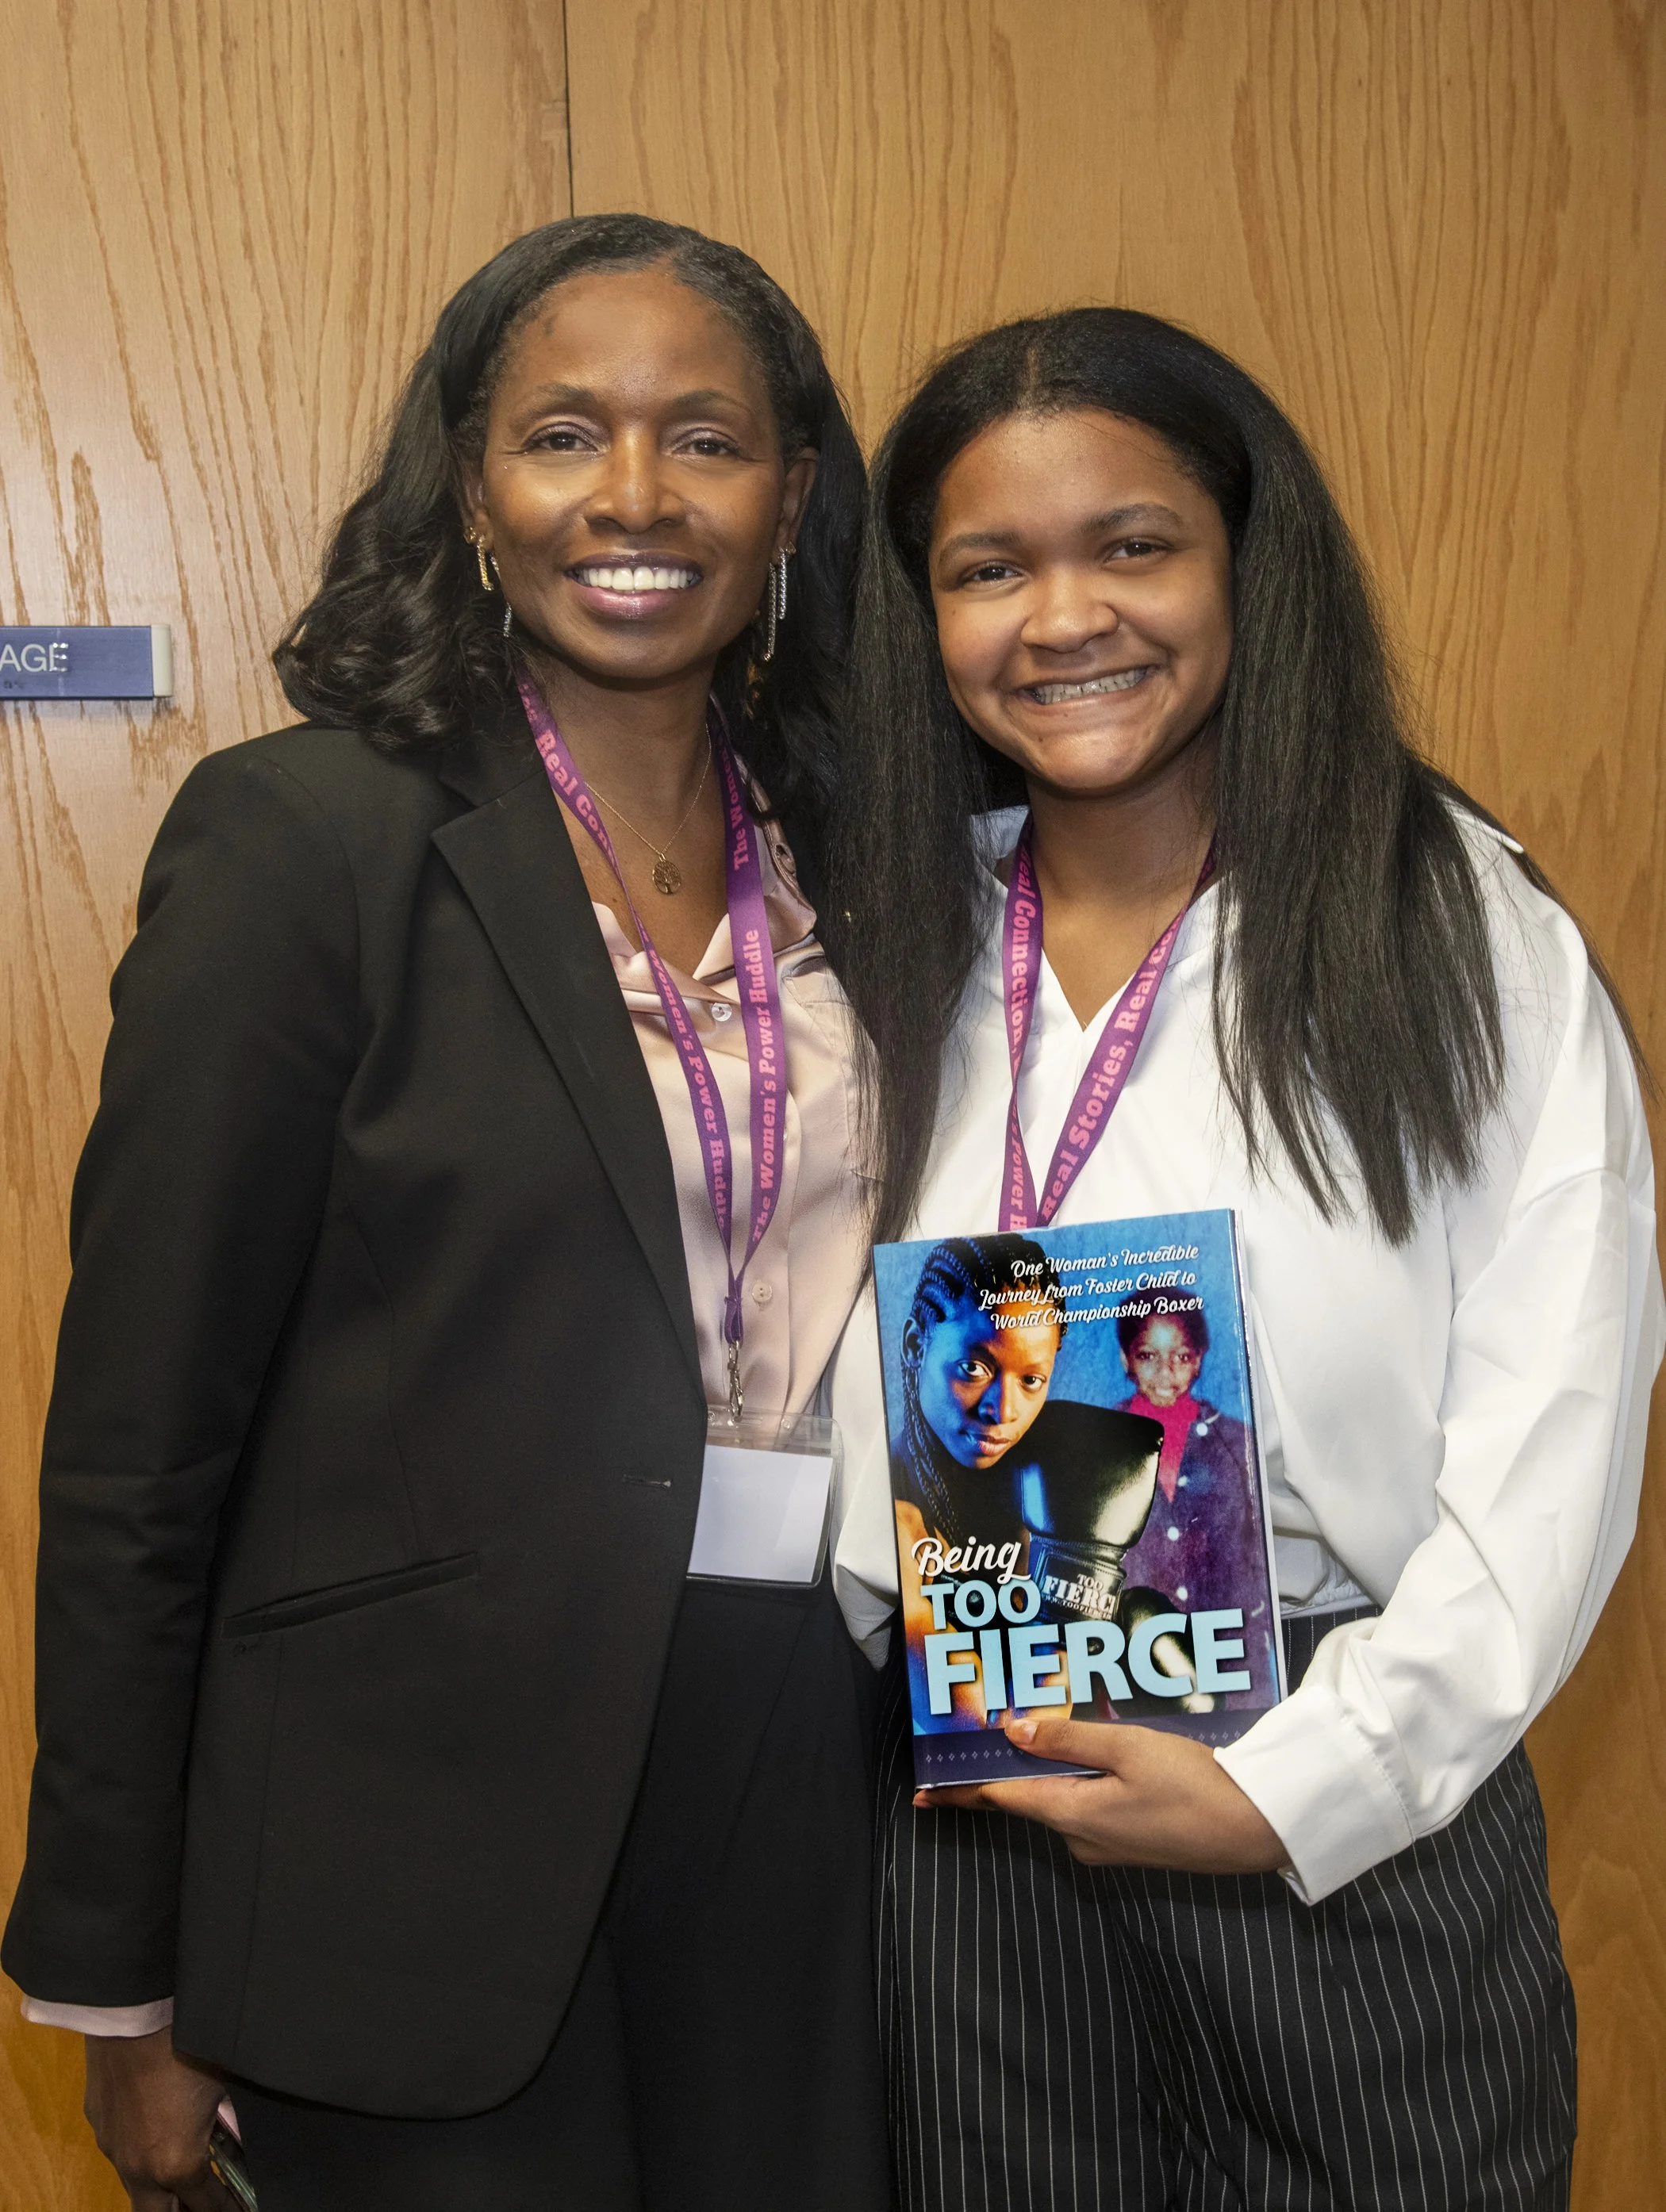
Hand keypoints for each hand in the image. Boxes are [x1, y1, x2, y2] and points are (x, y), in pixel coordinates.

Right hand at [84, 2026, 237, 2210]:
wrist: (132, 2013)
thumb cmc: (188, 2046)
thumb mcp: (223, 2086)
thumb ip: (229, 2123)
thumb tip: (237, 2138)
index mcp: (177, 2164)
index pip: (207, 2205)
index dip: (227, 2209)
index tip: (240, 2207)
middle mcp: (140, 2168)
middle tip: (204, 2203)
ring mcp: (113, 2148)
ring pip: (136, 2188)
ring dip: (158, 2189)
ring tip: (181, 2177)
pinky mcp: (98, 2123)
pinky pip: (120, 2153)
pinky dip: (139, 2156)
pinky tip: (154, 2133)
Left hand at [917, 1712, 1287, 1874]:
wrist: (1255, 1831)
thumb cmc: (1194, 1787)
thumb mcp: (1127, 1750)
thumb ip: (1068, 1740)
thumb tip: (1011, 1732)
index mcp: (1071, 1815)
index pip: (999, 1800)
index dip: (959, 1791)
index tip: (923, 1790)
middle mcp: (1080, 1838)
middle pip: (1024, 1801)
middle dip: (996, 1774)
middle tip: (970, 1744)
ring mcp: (1106, 1845)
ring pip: (1056, 1802)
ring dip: (1038, 1773)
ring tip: (1021, 1736)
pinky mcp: (1130, 1842)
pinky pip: (1084, 1809)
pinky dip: (1072, 1783)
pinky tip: (1079, 1757)